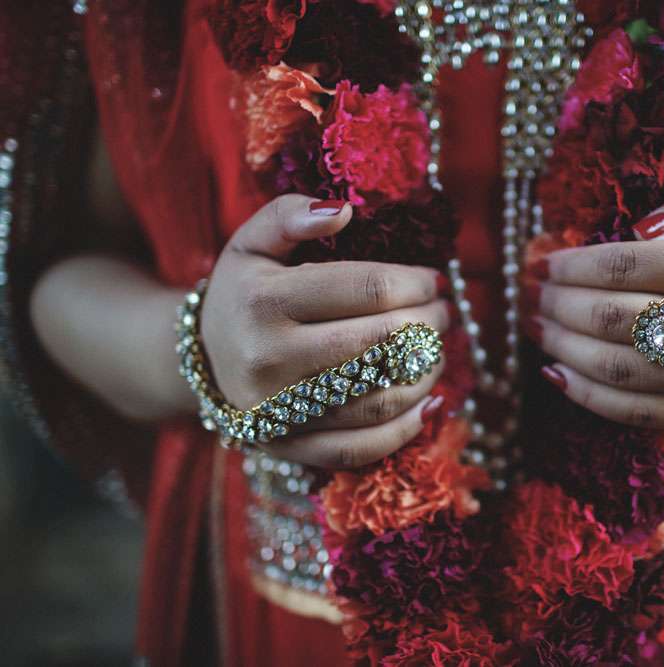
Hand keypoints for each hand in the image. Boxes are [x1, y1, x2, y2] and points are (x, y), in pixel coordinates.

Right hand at [200, 194, 448, 467]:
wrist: (201, 360)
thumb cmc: (243, 293)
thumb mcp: (252, 243)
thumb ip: (290, 214)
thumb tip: (343, 211)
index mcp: (263, 301)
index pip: (366, 289)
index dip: (415, 284)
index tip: (434, 281)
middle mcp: (269, 359)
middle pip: (379, 343)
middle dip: (428, 325)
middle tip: (443, 314)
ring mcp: (278, 411)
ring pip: (377, 398)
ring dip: (426, 373)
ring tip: (438, 350)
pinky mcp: (289, 448)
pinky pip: (357, 448)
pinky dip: (404, 430)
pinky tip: (430, 404)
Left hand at [527, 189, 663, 428]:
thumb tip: (639, 231)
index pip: (631, 266)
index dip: (576, 265)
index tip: (543, 263)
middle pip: (619, 319)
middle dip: (562, 305)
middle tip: (533, 294)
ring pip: (619, 368)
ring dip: (564, 347)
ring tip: (536, 326)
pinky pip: (633, 411)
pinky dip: (586, 394)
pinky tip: (554, 371)